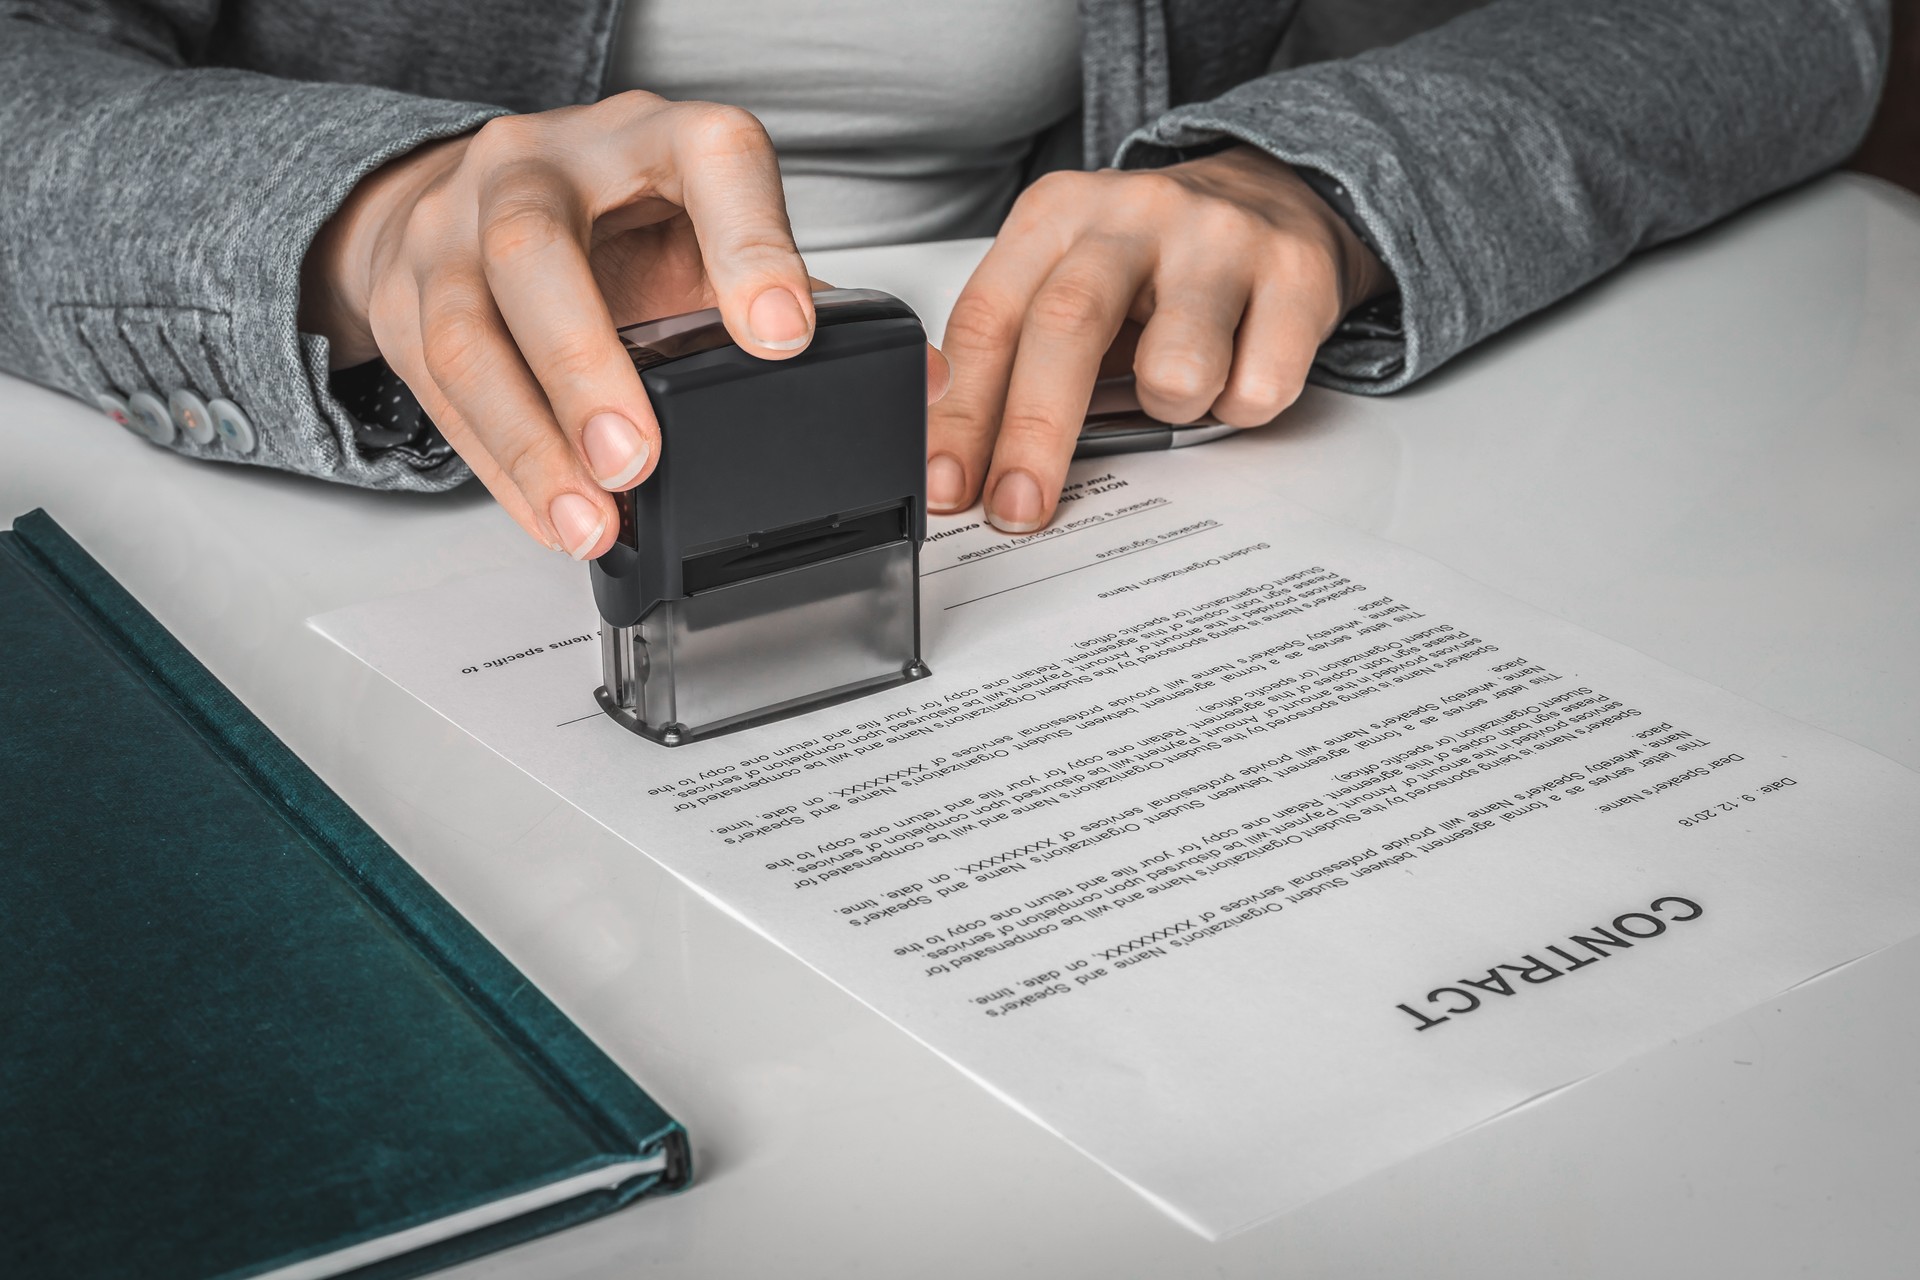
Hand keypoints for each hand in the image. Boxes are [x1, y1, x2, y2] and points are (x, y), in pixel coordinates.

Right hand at [302, 92, 945, 558]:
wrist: (480, 199)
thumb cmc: (623, 221)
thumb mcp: (714, 232)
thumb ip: (803, 296)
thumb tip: (927, 382)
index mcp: (656, 140)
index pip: (711, 163)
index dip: (750, 248)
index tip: (784, 336)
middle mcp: (545, 165)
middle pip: (538, 251)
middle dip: (586, 364)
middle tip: (640, 458)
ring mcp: (458, 224)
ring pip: (472, 329)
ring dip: (530, 439)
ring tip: (591, 518)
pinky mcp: (408, 292)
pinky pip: (439, 386)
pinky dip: (498, 463)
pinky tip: (547, 512)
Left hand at [927, 146, 1387, 531]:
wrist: (1279, 195)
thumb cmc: (1157, 263)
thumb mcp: (1070, 281)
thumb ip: (1016, 353)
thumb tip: (966, 463)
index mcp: (1058, 214)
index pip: (989, 320)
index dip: (962, 414)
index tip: (951, 486)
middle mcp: (1133, 213)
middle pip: (1065, 329)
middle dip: (1034, 437)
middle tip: (1019, 508)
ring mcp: (1219, 238)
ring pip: (1175, 370)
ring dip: (1170, 412)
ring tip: (1177, 391)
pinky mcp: (1297, 272)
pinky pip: (1258, 389)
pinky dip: (1241, 407)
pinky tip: (1237, 371)